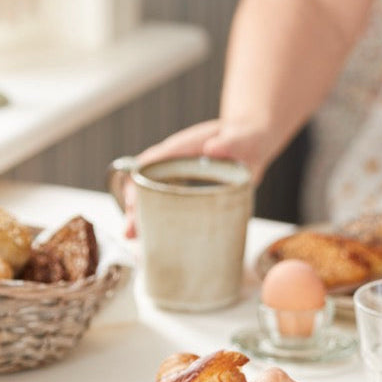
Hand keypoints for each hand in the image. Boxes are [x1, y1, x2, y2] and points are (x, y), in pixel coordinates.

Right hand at [123, 119, 269, 237]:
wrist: (250, 145)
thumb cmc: (243, 139)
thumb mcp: (240, 138)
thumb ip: (229, 142)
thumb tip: (213, 148)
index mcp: (179, 149)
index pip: (148, 164)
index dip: (138, 182)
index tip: (134, 202)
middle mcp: (172, 166)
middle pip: (143, 186)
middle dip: (135, 209)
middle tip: (131, 232)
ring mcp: (178, 182)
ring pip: (151, 200)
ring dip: (143, 220)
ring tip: (136, 242)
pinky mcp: (187, 196)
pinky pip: (167, 210)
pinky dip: (160, 225)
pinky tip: (155, 243)